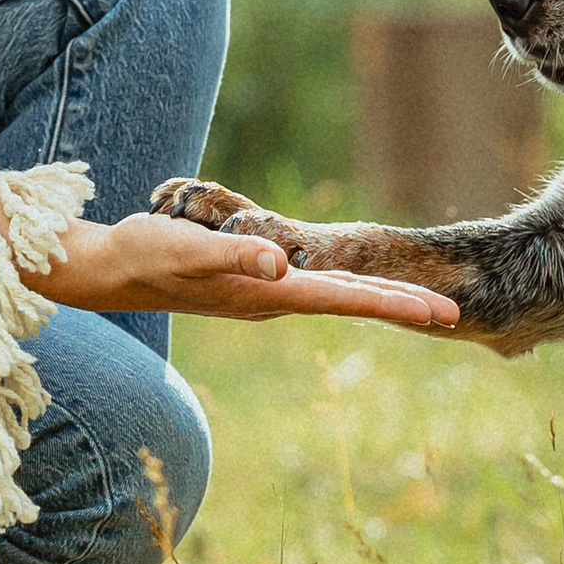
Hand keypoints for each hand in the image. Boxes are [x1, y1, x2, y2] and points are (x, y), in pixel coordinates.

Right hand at [26, 211, 458, 334]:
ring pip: (333, 296)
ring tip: (416, 304)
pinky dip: (341, 287)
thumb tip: (281, 266)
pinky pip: (310, 286)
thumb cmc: (148, 255)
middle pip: (350, 300)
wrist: (111, 270)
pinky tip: (348, 286)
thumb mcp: (190, 249)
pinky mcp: (250, 283)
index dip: (396, 304)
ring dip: (374, 299)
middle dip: (399, 307)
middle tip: (451, 312)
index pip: (347, 299)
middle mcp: (275, 299)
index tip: (442, 314)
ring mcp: (264, 294)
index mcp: (271, 293)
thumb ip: (235, 257)